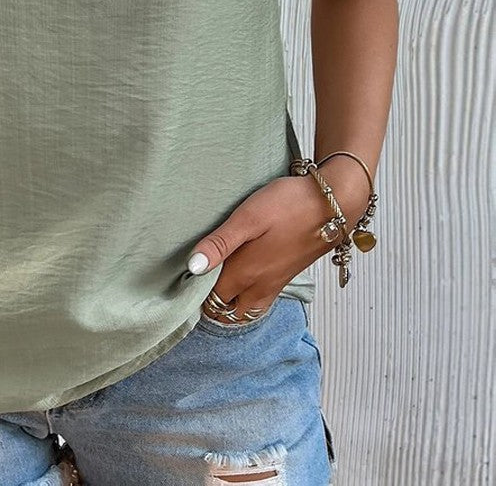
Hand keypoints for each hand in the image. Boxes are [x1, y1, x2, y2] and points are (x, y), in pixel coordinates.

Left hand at [188, 160, 371, 324]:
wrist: (334, 204)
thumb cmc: (289, 205)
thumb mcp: (248, 218)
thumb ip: (220, 244)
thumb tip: (192, 267)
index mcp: (246, 273)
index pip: (210, 299)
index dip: (194, 292)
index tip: (181, 278)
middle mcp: (260, 286)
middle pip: (227, 310)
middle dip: (209, 303)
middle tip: (193, 282)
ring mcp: (275, 284)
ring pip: (246, 309)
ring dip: (229, 303)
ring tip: (214, 283)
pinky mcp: (287, 276)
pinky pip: (261, 300)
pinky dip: (246, 299)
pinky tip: (242, 278)